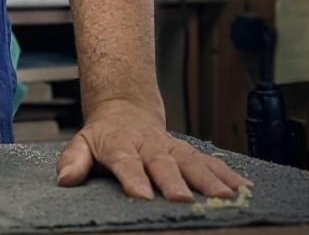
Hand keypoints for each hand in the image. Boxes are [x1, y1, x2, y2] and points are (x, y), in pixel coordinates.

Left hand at [55, 99, 251, 201]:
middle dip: (175, 181)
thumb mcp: (81, 142)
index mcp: (121, 145)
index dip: (134, 177)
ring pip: (192, 161)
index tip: (142, 195)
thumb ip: (73, 161)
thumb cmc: (103, 135)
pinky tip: (244, 188)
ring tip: (226, 196)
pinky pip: (210, 162)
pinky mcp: (189, 151)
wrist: (126, 109)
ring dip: (210, 179)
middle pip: (163, 163)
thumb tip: (65, 179)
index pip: (126, 161)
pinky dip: (228, 174)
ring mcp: (172, 147)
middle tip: (184, 199)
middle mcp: (150, 146)